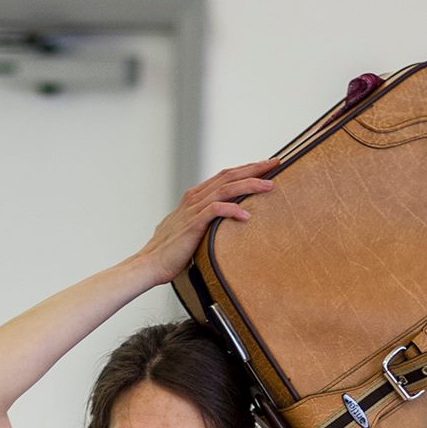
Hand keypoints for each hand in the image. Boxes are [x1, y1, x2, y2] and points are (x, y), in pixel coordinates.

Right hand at [136, 159, 279, 285]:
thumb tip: (221, 224)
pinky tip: (247, 216)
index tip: (266, 166)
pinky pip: (216, 211)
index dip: (246, 169)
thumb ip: (205, 222)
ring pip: (226, 189)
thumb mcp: (191, 230)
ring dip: (249, 185)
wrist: (150, 264)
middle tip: (276, 163)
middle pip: (229, 176)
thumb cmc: (170, 251)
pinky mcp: (193, 224)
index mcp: (195, 197)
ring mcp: (193, 210)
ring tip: (269, 185)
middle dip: (254, 168)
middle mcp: (194, 198)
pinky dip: (232, 210)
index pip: (225, 176)